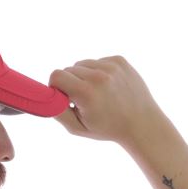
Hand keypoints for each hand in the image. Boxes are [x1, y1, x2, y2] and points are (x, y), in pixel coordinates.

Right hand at [49, 55, 166, 147]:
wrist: (142, 123)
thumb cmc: (107, 128)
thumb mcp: (77, 128)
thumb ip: (57, 111)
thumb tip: (45, 96)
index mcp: (86, 93)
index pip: (56, 75)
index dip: (55, 87)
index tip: (64, 98)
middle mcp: (99, 76)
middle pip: (68, 69)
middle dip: (70, 83)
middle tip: (83, 100)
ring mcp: (111, 66)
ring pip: (82, 64)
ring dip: (83, 77)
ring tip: (96, 93)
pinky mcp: (119, 60)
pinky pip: (97, 61)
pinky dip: (97, 72)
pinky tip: (107, 87)